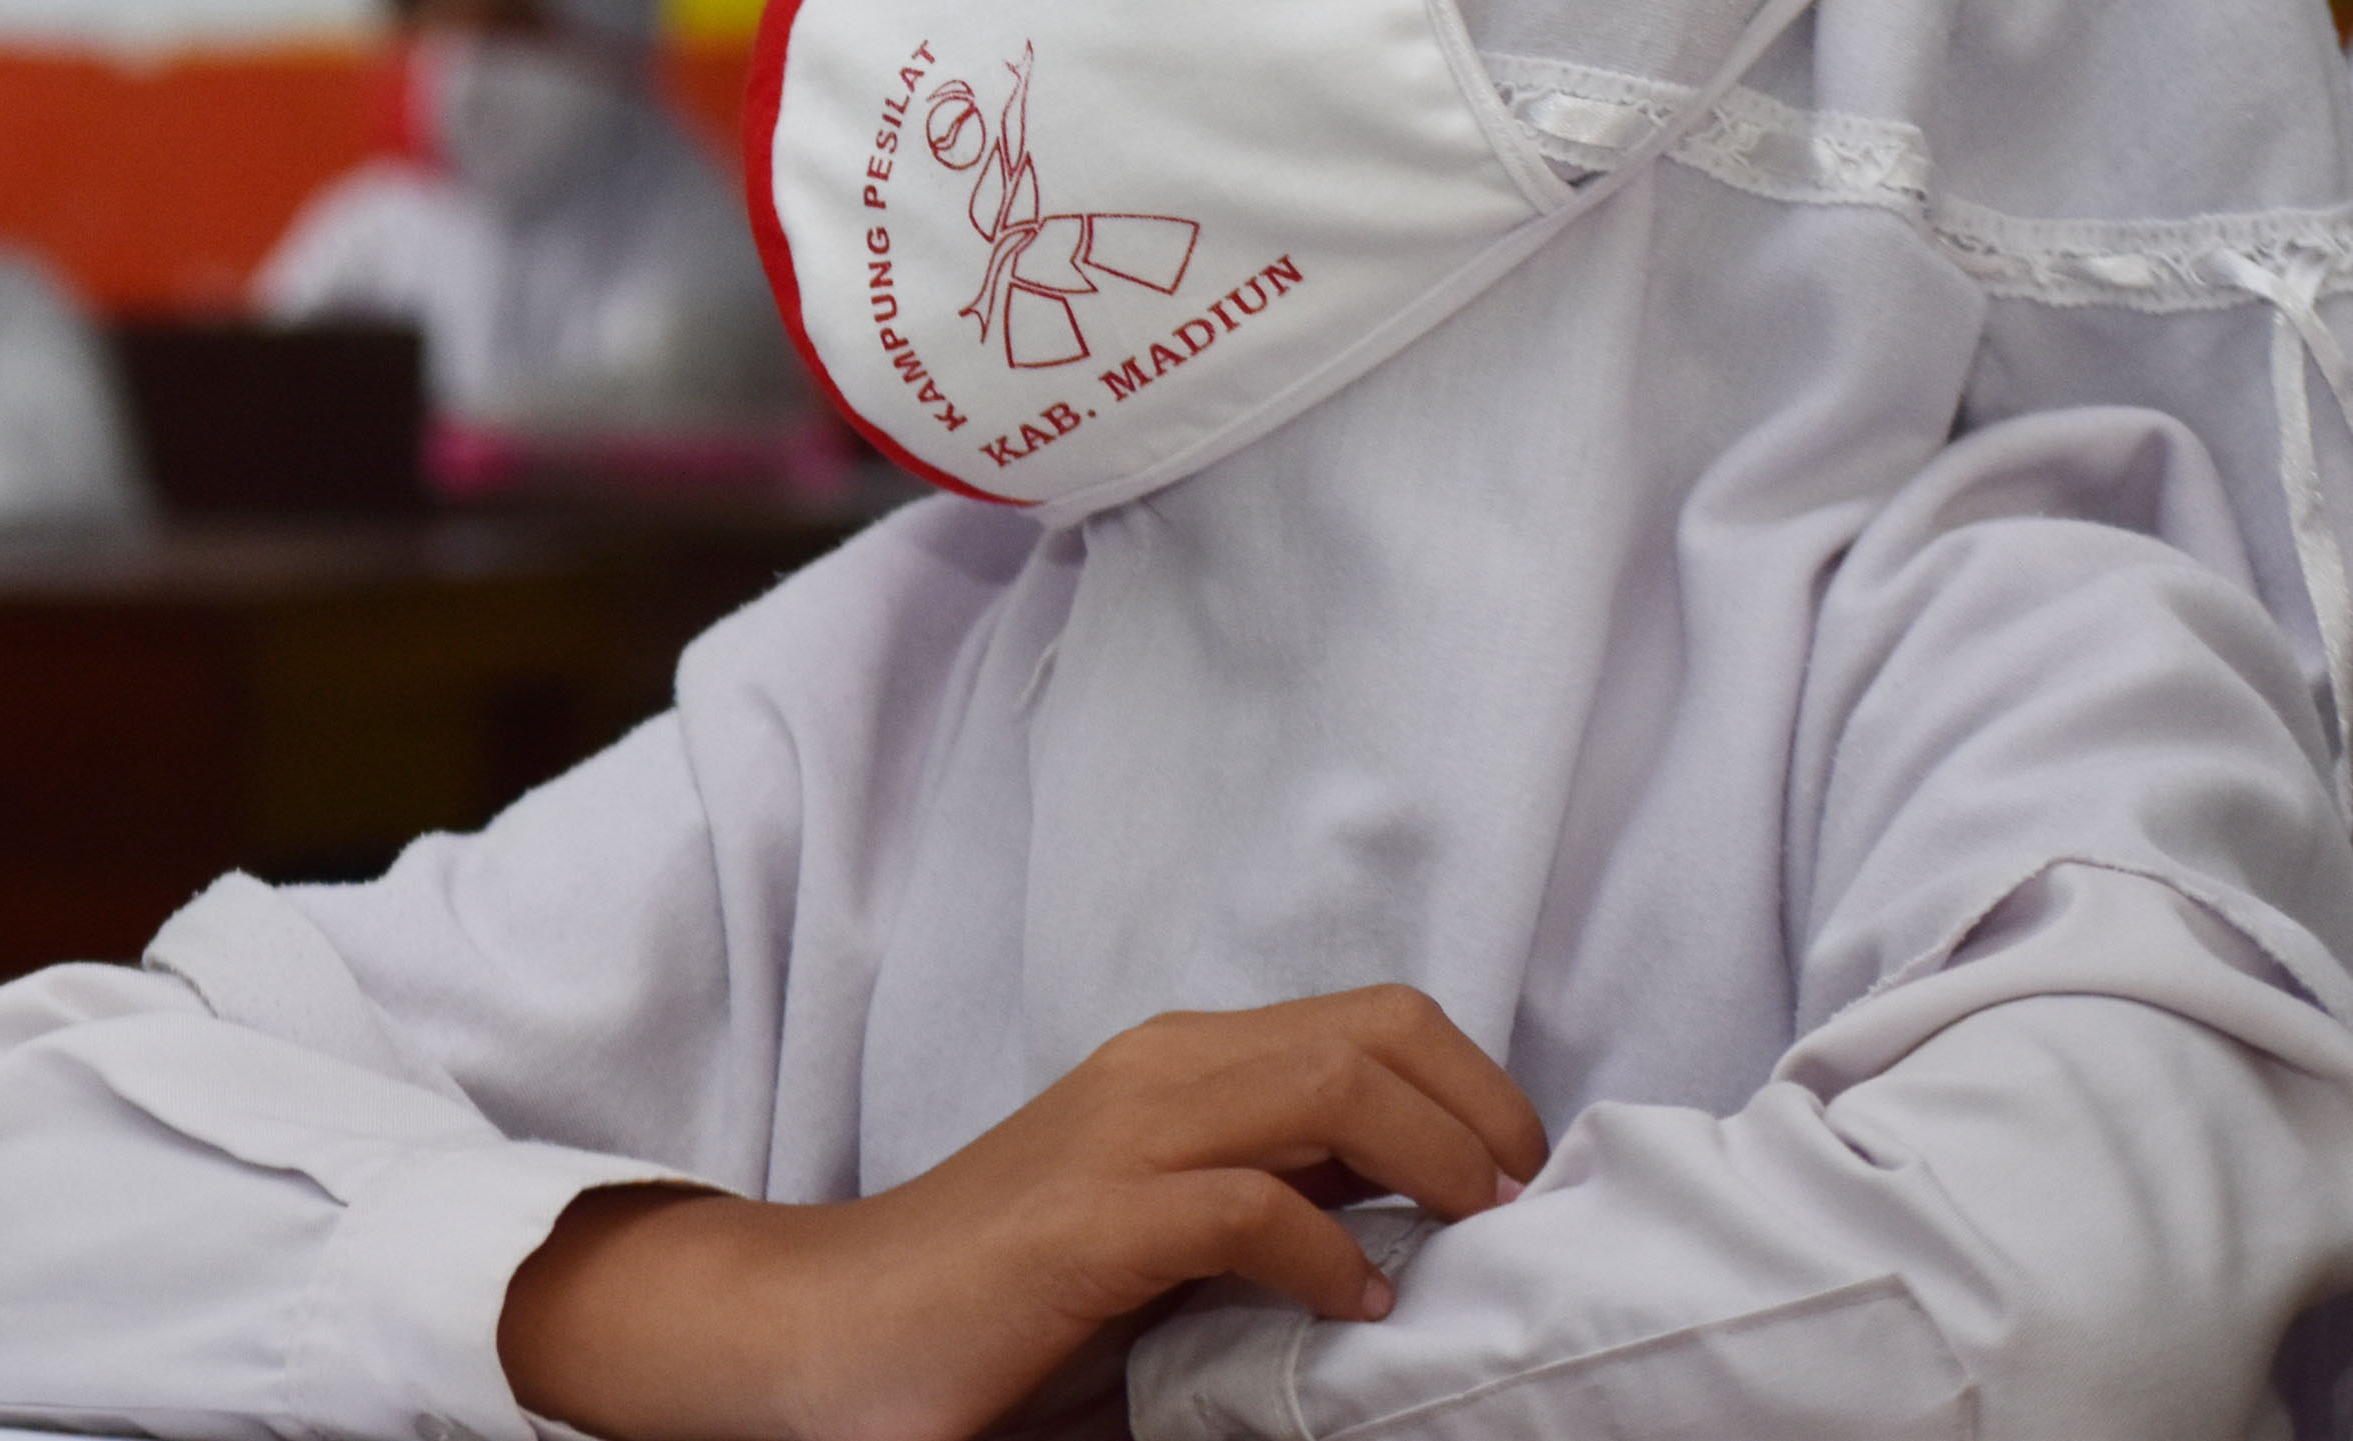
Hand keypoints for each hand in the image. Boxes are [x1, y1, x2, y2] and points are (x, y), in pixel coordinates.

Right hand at [497, 984, 1545, 1440]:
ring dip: (1437, 1159)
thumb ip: (1263, 1203)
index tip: (1520, 1177)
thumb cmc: (999, 1299)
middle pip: (1378, 1031)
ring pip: (1331, 1083)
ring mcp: (1120, 1138)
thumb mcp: (1156, 1230)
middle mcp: (1157, 1072)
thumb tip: (1405, 1228)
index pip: (1370, 1020)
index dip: (1472, 1084)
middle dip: (1485, 1111)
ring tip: (1474, 1235)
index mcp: (1179, 1065)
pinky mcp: (1088, 1225)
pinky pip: (1249, 1206)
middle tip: (1526, 1205)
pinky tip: (1357, 1308)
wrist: (827, 1332)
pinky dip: (1330, 1253)